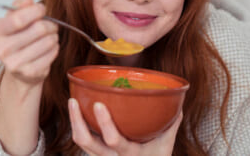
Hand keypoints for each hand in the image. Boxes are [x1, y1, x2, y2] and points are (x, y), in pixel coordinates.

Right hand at [0, 0, 58, 86]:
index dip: (35, 11)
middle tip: (51, 25)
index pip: (19, 19)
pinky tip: (49, 48)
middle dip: (50, 24)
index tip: (42, 9)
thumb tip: (28, 1)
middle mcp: (2, 49)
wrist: (19, 69)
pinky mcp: (30, 73)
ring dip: (53, 36)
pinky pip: (53, 53)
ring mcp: (15, 63)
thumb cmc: (18, 37)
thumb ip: (20, 6)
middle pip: (39, 29)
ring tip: (49, 36)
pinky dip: (55, 47)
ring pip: (49, 41)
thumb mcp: (15, 19)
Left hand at [68, 98, 182, 155]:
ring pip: (80, 140)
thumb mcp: (165, 146)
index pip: (113, 141)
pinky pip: (83, 139)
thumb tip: (176, 102)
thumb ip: (170, 124)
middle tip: (73, 100)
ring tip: (73, 101)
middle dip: (77, 120)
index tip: (99, 104)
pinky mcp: (95, 153)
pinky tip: (77, 109)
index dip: (105, 123)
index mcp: (129, 155)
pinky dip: (78, 124)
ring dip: (74, 120)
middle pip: (86, 142)